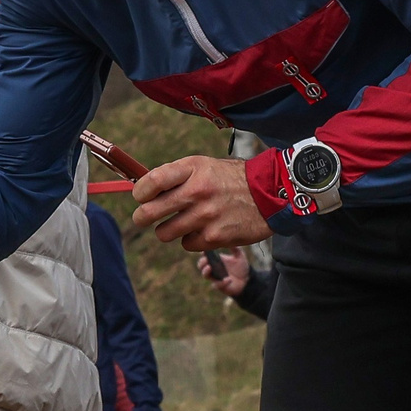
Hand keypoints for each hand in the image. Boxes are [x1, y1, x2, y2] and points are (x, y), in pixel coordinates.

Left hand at [132, 154, 271, 250]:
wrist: (270, 194)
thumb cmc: (231, 179)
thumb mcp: (205, 166)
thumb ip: (176, 176)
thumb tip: (144, 190)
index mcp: (192, 169)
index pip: (151, 182)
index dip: (139, 192)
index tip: (141, 196)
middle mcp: (197, 192)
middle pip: (148, 213)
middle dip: (141, 217)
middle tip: (143, 218)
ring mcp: (205, 216)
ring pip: (164, 233)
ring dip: (168, 230)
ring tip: (180, 223)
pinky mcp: (214, 237)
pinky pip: (186, 243)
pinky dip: (191, 239)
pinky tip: (204, 229)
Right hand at [197, 248, 248, 296]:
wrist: (247, 280)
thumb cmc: (241, 267)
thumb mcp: (240, 256)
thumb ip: (235, 249)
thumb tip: (230, 239)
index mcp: (216, 260)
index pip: (206, 255)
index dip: (203, 252)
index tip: (204, 249)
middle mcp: (213, 269)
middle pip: (201, 265)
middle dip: (202, 262)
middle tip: (206, 259)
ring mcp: (215, 278)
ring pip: (205, 275)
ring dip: (205, 271)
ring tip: (209, 267)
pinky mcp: (220, 286)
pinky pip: (217, 285)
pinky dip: (222, 282)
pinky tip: (228, 279)